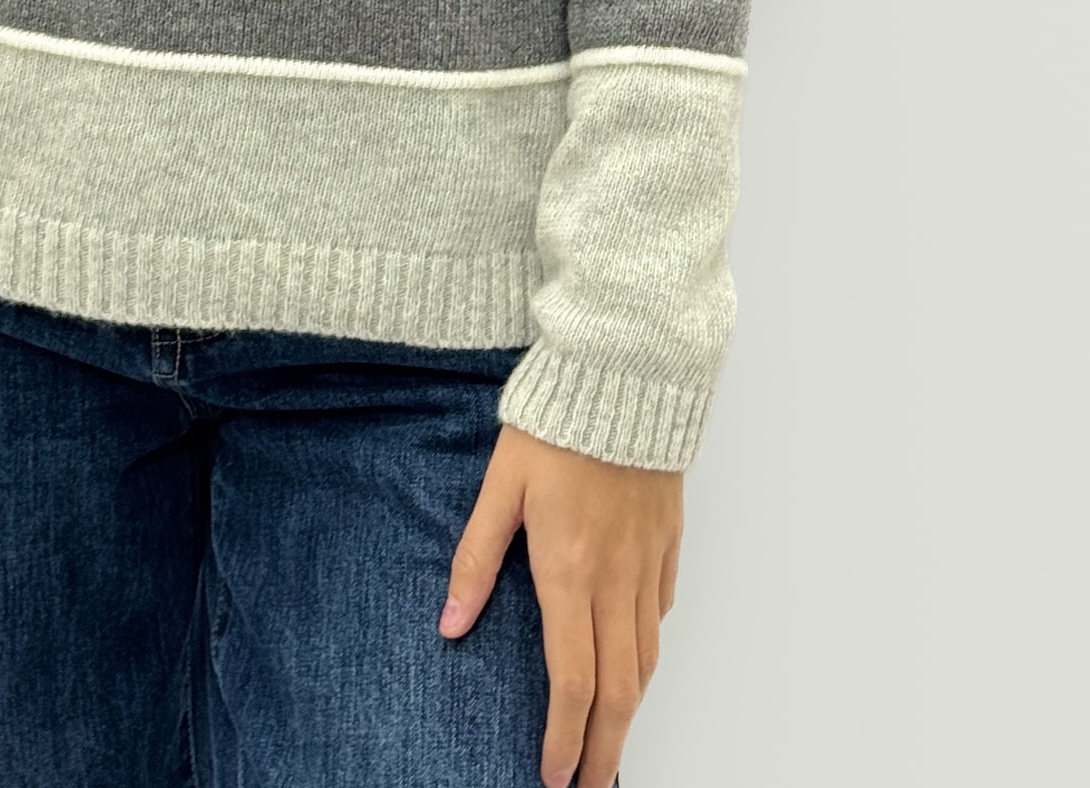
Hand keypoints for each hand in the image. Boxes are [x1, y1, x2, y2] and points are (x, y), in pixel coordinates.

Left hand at [438, 420, 679, 787]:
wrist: (625, 373)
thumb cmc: (556, 421)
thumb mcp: (500, 484)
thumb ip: (476, 556)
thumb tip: (452, 622)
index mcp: (569, 569)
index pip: (572, 679)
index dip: (565, 737)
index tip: (555, 775)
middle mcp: (615, 578)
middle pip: (620, 688)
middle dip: (607, 748)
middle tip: (593, 786)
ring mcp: (648, 562)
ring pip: (647, 656)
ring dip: (631, 708)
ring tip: (612, 740)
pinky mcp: (668, 540)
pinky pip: (662, 611)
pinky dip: (649, 647)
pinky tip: (635, 655)